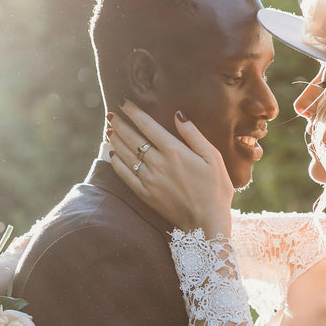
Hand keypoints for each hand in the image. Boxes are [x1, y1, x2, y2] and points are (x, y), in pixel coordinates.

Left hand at [106, 102, 233, 238]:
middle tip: (112, 114)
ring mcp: (148, 179)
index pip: (147, 125)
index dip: (133, 112)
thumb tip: (178, 114)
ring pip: (125, 154)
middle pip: (132, 138)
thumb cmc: (215, 189)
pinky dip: (116, 163)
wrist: (207, 223)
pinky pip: (124, 175)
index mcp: (174, 151)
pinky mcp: (144, 194)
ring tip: (109, 130)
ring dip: (115, 140)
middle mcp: (157, 163)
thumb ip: (193, 135)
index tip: (124, 103)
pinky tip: (112, 155)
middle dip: (120, 124)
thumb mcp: (212, 157)